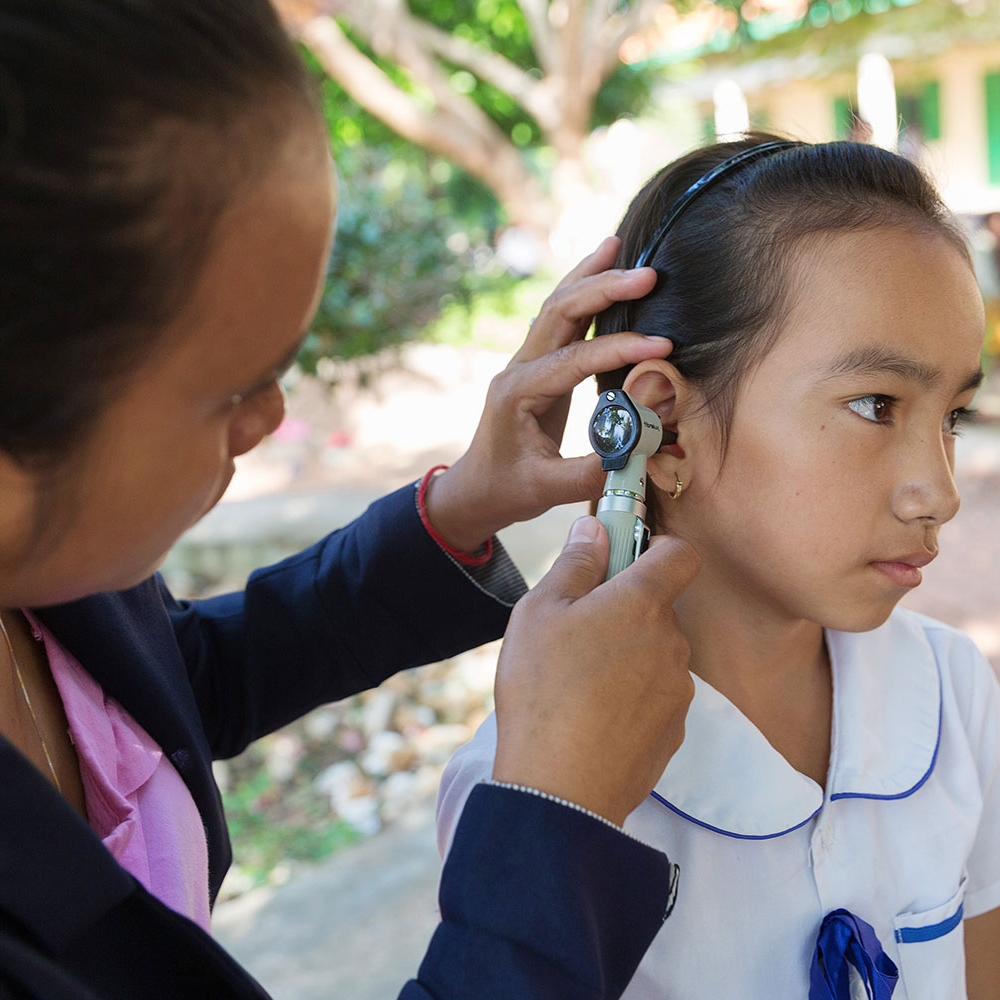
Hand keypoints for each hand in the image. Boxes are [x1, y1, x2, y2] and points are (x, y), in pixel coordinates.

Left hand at [422, 237, 669, 552]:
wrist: (477, 489)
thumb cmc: (507, 490)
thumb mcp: (546, 491)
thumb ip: (590, 473)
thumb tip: (640, 453)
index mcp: (517, 393)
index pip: (574, 359)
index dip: (619, 349)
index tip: (662, 347)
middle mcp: (519, 369)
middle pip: (560, 311)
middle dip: (603, 287)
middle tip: (649, 273)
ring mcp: (526, 363)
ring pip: (557, 305)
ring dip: (589, 275)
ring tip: (618, 244)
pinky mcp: (537, 366)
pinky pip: (560, 320)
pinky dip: (583, 292)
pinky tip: (603, 272)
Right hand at [492, 516, 698, 825]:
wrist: (560, 787)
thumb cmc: (544, 689)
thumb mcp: (540, 611)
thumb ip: (575, 562)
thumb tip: (596, 527)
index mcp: (642, 603)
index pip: (680, 554)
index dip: (656, 548)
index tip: (622, 561)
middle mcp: (672, 642)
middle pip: (659, 609)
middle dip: (625, 611)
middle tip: (577, 633)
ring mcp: (678, 690)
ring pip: (655, 655)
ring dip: (628, 657)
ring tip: (578, 684)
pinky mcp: (674, 731)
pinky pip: (655, 697)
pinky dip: (632, 699)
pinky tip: (593, 718)